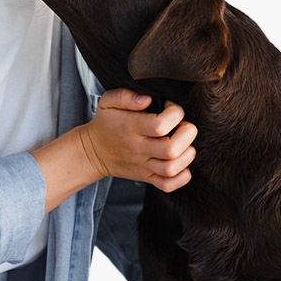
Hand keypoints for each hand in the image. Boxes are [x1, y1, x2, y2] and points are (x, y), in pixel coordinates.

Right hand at [78, 88, 197, 192]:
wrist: (93, 151)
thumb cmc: (105, 123)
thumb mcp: (108, 101)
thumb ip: (125, 96)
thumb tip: (147, 99)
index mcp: (131, 127)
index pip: (161, 124)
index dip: (175, 113)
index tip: (171, 108)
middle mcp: (138, 148)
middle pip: (171, 149)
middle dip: (187, 134)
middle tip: (183, 126)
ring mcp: (143, 165)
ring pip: (172, 168)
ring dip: (186, 155)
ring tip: (184, 143)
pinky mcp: (146, 177)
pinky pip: (167, 185)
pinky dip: (181, 177)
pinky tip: (181, 163)